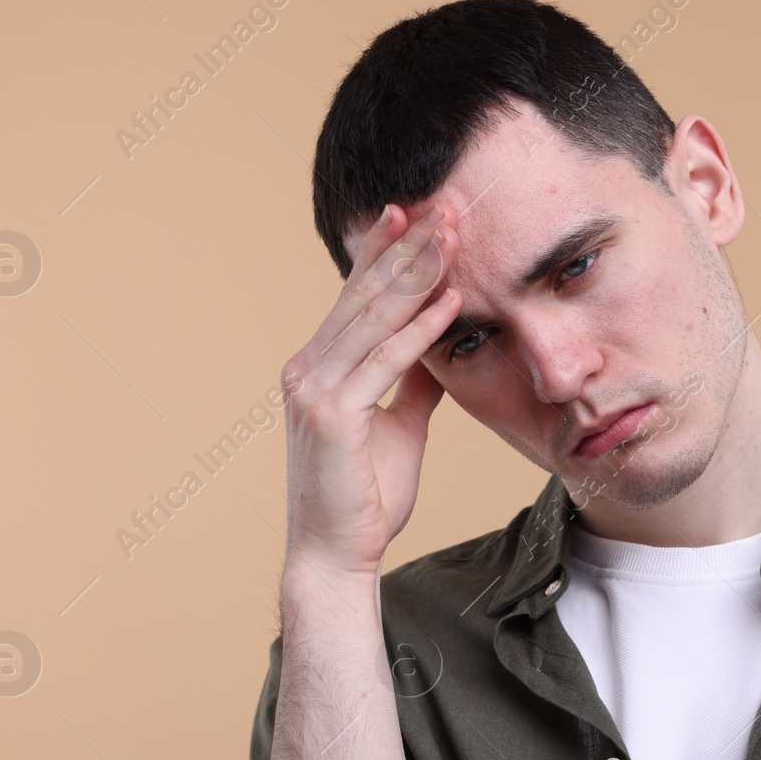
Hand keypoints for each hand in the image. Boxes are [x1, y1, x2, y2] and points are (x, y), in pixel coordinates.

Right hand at [279, 201, 463, 578]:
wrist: (336, 554)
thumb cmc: (364, 496)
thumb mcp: (399, 427)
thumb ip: (412, 383)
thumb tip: (438, 345)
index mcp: (318, 367)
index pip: (356, 297)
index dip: (386, 253)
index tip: (418, 212)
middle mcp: (307, 368)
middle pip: (364, 295)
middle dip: (407, 248)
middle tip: (444, 205)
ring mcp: (314, 389)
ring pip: (373, 318)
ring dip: (417, 275)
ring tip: (453, 236)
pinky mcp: (332, 415)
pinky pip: (385, 363)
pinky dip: (419, 331)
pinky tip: (451, 303)